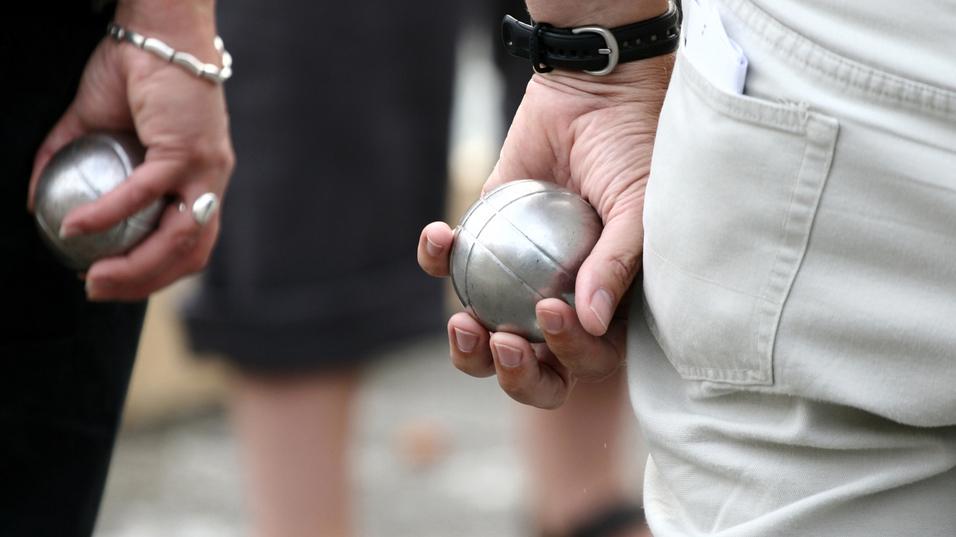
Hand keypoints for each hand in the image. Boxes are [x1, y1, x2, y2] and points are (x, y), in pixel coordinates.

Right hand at [27, 0, 233, 300]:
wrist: (157, 34)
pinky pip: (145, 192)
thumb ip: (67, 161)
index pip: (192, 246)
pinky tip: (77, 226)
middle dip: (146, 283)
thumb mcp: (96, 127)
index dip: (158, 273)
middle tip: (98, 289)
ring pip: (179, 237)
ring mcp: (205, 170)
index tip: (115, 282)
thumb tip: (35, 202)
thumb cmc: (134, 76)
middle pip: (190, 254)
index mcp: (200, 184)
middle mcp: (210, 183)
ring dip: (136, 266)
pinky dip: (110, 213)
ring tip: (94, 278)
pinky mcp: (188, 151)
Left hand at [418, 55, 672, 408]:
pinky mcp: (483, 244)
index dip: (567, 351)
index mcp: (607, 310)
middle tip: (500, 343)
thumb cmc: (631, 151)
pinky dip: (436, 259)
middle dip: (514, 374)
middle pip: (535, 369)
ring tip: (461, 322)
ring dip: (466, 346)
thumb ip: (620, 263)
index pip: (587, 357)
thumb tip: (593, 323)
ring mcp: (518, 281)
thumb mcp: (639, 204)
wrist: (592, 95)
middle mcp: (562, 305)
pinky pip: (451, 267)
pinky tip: (438, 236)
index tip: (550, 309)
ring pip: (485, 337)